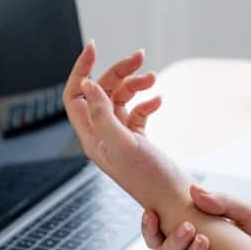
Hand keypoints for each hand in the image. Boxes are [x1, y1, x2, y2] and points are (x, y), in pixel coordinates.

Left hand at [63, 41, 191, 215]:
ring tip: (154, 79)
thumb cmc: (151, 180)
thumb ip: (102, 114)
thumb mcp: (124, 144)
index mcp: (93, 139)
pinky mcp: (138, 140)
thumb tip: (86, 85)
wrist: (176, 201)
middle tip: (140, 57)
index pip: (75, 97)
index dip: (80, 70)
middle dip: (118, 72)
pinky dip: (147, 102)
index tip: (94, 48)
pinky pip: (137, 113)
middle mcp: (103, 138)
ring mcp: (121, 139)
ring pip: (121, 100)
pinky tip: (159, 100)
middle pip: (101, 93)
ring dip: (136, 85)